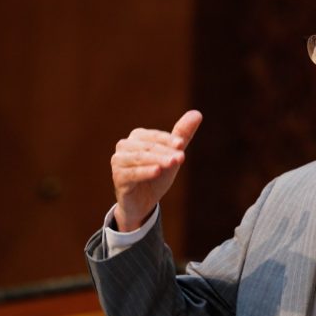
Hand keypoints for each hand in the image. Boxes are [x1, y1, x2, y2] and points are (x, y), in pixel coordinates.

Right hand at [111, 110, 202, 230]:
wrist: (143, 202)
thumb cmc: (157, 175)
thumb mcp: (171, 155)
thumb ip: (182, 135)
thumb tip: (197, 113)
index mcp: (137, 137)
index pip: (155, 136)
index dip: (169, 139)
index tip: (181, 144)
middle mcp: (125, 146)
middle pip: (148, 147)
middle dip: (166, 152)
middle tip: (181, 157)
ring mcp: (118, 161)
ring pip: (140, 158)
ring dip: (158, 160)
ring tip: (172, 163)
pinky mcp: (118, 177)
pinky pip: (132, 173)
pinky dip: (145, 171)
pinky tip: (157, 171)